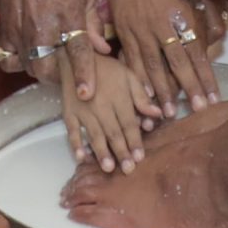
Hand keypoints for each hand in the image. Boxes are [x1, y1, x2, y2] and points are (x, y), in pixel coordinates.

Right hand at [0, 0, 105, 96]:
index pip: (77, 50)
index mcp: (67, 15)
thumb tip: (103, 50)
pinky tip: (29, 58)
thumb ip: (93, 24)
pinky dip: (19, 65)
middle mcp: (42, 27)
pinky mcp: (5, 35)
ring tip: (53, 64)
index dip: (84, 73)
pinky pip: (9, 63)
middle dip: (60, 78)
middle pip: (49, 68)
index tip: (87, 94)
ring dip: (44, 72)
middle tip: (69, 74)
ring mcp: (21, 33)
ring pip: (31, 69)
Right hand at [63, 50, 158, 174]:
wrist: (77, 58)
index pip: (128, 123)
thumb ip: (142, 96)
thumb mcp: (128, 75)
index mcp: (118, 97)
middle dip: (121, 152)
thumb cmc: (107, 69)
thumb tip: (157, 114)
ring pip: (94, 134)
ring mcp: (83, 110)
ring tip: (108, 168)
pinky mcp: (69, 112)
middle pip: (113, 132)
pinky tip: (81, 158)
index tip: (140, 157)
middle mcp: (101, 105)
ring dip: (101, 152)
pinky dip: (75, 145)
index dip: (134, 141)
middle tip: (128, 169)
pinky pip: (71, 131)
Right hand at [107, 0, 224, 114]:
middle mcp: (160, 25)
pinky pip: (131, 59)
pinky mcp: (123, 29)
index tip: (212, 97)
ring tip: (168, 112)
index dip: (204, 76)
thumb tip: (217, 35)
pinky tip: (143, 94)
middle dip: (187, 89)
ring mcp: (139, 28)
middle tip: (196, 110)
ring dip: (162, 91)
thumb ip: (200, 15)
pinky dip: (137, 78)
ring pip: (152, 66)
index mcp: (179, 15)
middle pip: (176, 64)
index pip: (195, 52)